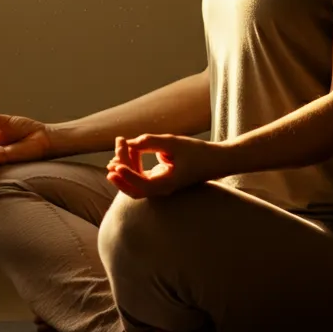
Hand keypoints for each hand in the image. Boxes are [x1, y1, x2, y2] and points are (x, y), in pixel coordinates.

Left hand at [106, 134, 226, 197]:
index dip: (127, 175)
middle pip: (134, 188)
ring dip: (125, 168)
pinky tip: (130, 149)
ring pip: (135, 184)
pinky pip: (141, 177)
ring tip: (119, 147)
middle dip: (121, 170)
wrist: (216, 161)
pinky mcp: (161, 180)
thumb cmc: (198, 152)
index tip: (116, 163)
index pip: (141, 185)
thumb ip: (152, 142)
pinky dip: (133, 165)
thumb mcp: (175, 143)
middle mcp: (161, 189)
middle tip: (119, 144)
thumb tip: (130, 142)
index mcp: (167, 184)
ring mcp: (160, 186)